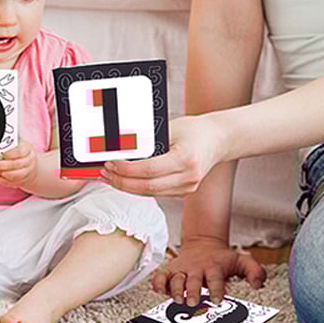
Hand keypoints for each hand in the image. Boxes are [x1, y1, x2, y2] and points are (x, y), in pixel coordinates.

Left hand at [0, 140, 38, 189]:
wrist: (31, 166)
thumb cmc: (22, 153)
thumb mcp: (18, 144)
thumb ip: (8, 144)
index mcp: (28, 150)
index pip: (20, 152)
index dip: (9, 154)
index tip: (1, 154)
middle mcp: (29, 161)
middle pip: (16, 164)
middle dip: (1, 165)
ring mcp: (26, 172)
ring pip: (13, 175)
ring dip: (0, 173)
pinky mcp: (20, 181)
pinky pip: (9, 182)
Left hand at [100, 115, 224, 196]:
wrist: (218, 140)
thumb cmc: (195, 130)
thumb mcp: (171, 129)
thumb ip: (149, 139)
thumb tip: (120, 147)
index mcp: (186, 159)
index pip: (149, 170)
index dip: (126, 169)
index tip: (111, 163)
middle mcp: (189, 177)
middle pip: (147, 187)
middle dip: (122, 182)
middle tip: (105, 173)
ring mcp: (188, 187)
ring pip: (150, 193)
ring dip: (127, 187)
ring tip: (111, 177)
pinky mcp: (185, 192)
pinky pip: (157, 193)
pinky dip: (139, 188)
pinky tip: (127, 180)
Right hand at [151, 236, 265, 305]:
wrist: (203, 242)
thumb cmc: (222, 258)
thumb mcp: (242, 261)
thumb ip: (254, 271)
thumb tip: (258, 284)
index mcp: (213, 267)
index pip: (215, 278)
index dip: (216, 289)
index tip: (217, 299)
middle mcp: (196, 269)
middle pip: (193, 280)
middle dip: (193, 291)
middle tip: (193, 302)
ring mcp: (182, 270)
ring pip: (176, 279)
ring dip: (175, 289)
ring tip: (178, 299)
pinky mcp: (170, 271)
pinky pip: (160, 277)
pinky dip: (157, 283)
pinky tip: (158, 290)